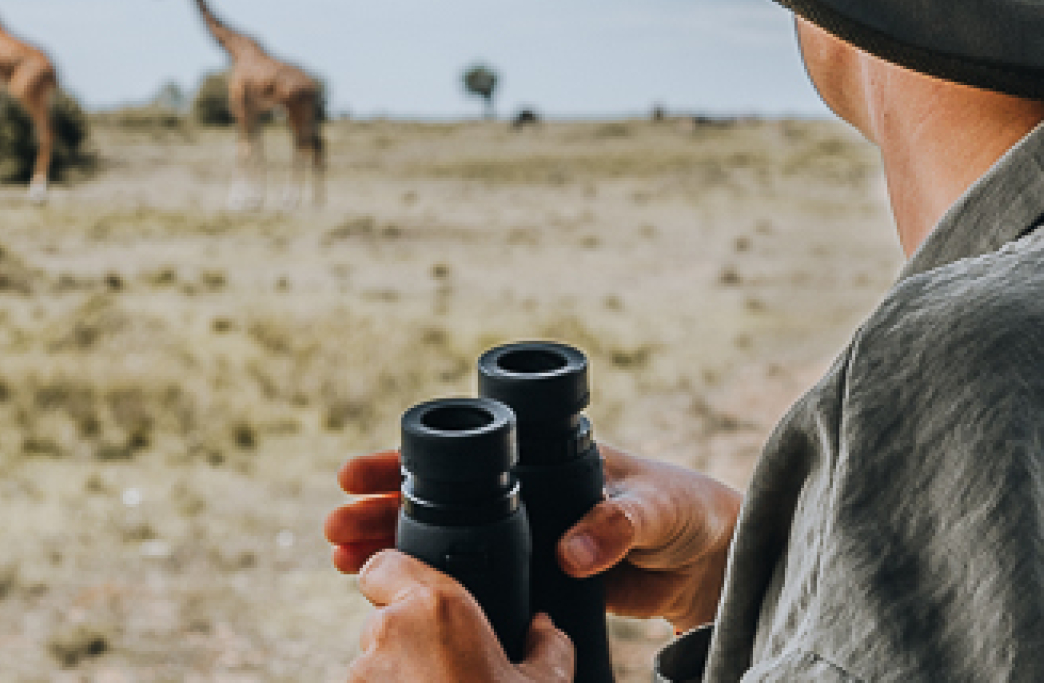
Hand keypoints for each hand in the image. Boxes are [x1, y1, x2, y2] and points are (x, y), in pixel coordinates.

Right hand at [323, 445, 741, 633]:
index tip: (358, 472)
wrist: (709, 561)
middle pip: (433, 495)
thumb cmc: (687, 512)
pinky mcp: (531, 573)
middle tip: (335, 529)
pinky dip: (428, 581)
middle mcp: (521, 490)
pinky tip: (391, 592)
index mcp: (542, 458)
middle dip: (378, 509)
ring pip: (441, 537)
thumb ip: (617, 524)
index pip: (459, 451)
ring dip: (391, 546)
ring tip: (342, 563)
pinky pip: (468, 574)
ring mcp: (522, 532)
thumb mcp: (657, 510)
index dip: (402, 459)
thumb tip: (572, 550)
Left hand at [347, 549, 572, 681]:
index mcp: (437, 608)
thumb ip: (548, 646)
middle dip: (409, 643)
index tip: (420, 605)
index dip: (396, 580)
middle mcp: (389, 633)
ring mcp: (361, 677)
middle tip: (449, 675)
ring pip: (373, 666)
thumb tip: (546, 627)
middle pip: (383, 621)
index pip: (383, 566)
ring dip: (398, 681)